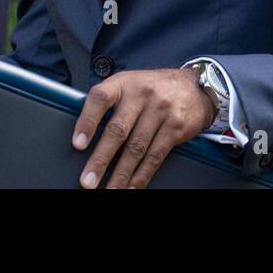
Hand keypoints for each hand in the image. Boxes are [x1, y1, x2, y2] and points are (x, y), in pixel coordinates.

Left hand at [71, 67, 217, 188]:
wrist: (194, 87)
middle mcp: (142, 94)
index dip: (87, 122)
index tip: (77, 145)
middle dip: (100, 159)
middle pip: (118, 130)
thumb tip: (84, 131)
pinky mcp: (175, 127)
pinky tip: (132, 186)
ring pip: (136, 148)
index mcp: (124, 82)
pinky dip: (142, 175)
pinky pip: (156, 155)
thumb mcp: (130, 84)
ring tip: (109, 189)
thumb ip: (110, 101)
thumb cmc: (153, 88)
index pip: (100, 98)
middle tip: (88, 180)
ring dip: (121, 174)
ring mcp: (160, 110)